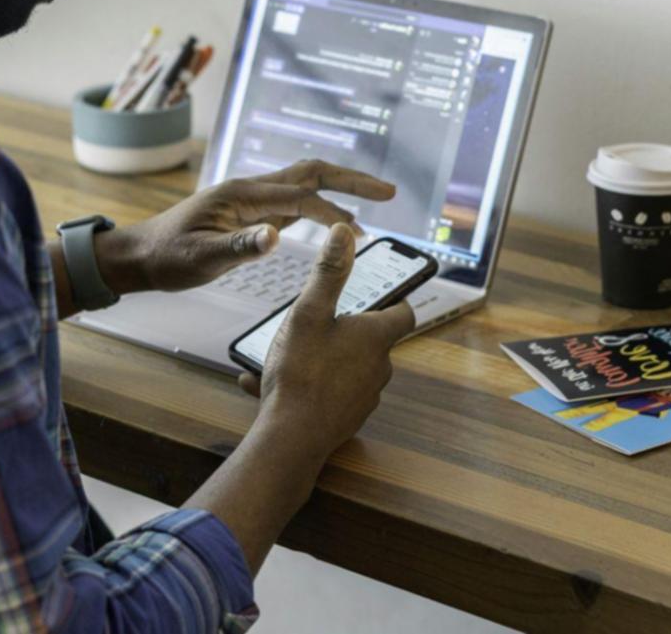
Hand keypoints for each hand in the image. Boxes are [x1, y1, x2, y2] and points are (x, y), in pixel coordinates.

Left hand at [106, 160, 396, 293]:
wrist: (143, 256)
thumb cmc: (167, 257)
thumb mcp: (199, 258)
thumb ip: (237, 247)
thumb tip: (273, 238)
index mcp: (242, 194)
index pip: (299, 196)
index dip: (332, 209)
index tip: (359, 229)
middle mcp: (252, 189)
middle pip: (312, 172)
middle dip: (352, 179)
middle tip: (390, 191)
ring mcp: (255, 199)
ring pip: (307, 182)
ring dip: (343, 186)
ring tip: (379, 198)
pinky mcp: (255, 213)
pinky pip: (298, 200)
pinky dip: (325, 203)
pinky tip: (341, 216)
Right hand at [240, 223, 414, 457]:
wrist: (291, 438)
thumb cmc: (301, 373)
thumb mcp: (309, 313)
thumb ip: (328, 273)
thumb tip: (344, 233)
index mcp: (375, 337)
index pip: (403, 313)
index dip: (394, 300)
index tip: (379, 292)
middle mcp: (378, 367)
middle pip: (372, 340)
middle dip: (346, 329)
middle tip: (315, 321)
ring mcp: (364, 396)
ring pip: (347, 367)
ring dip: (321, 358)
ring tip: (282, 355)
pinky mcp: (346, 418)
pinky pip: (329, 394)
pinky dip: (307, 385)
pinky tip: (267, 385)